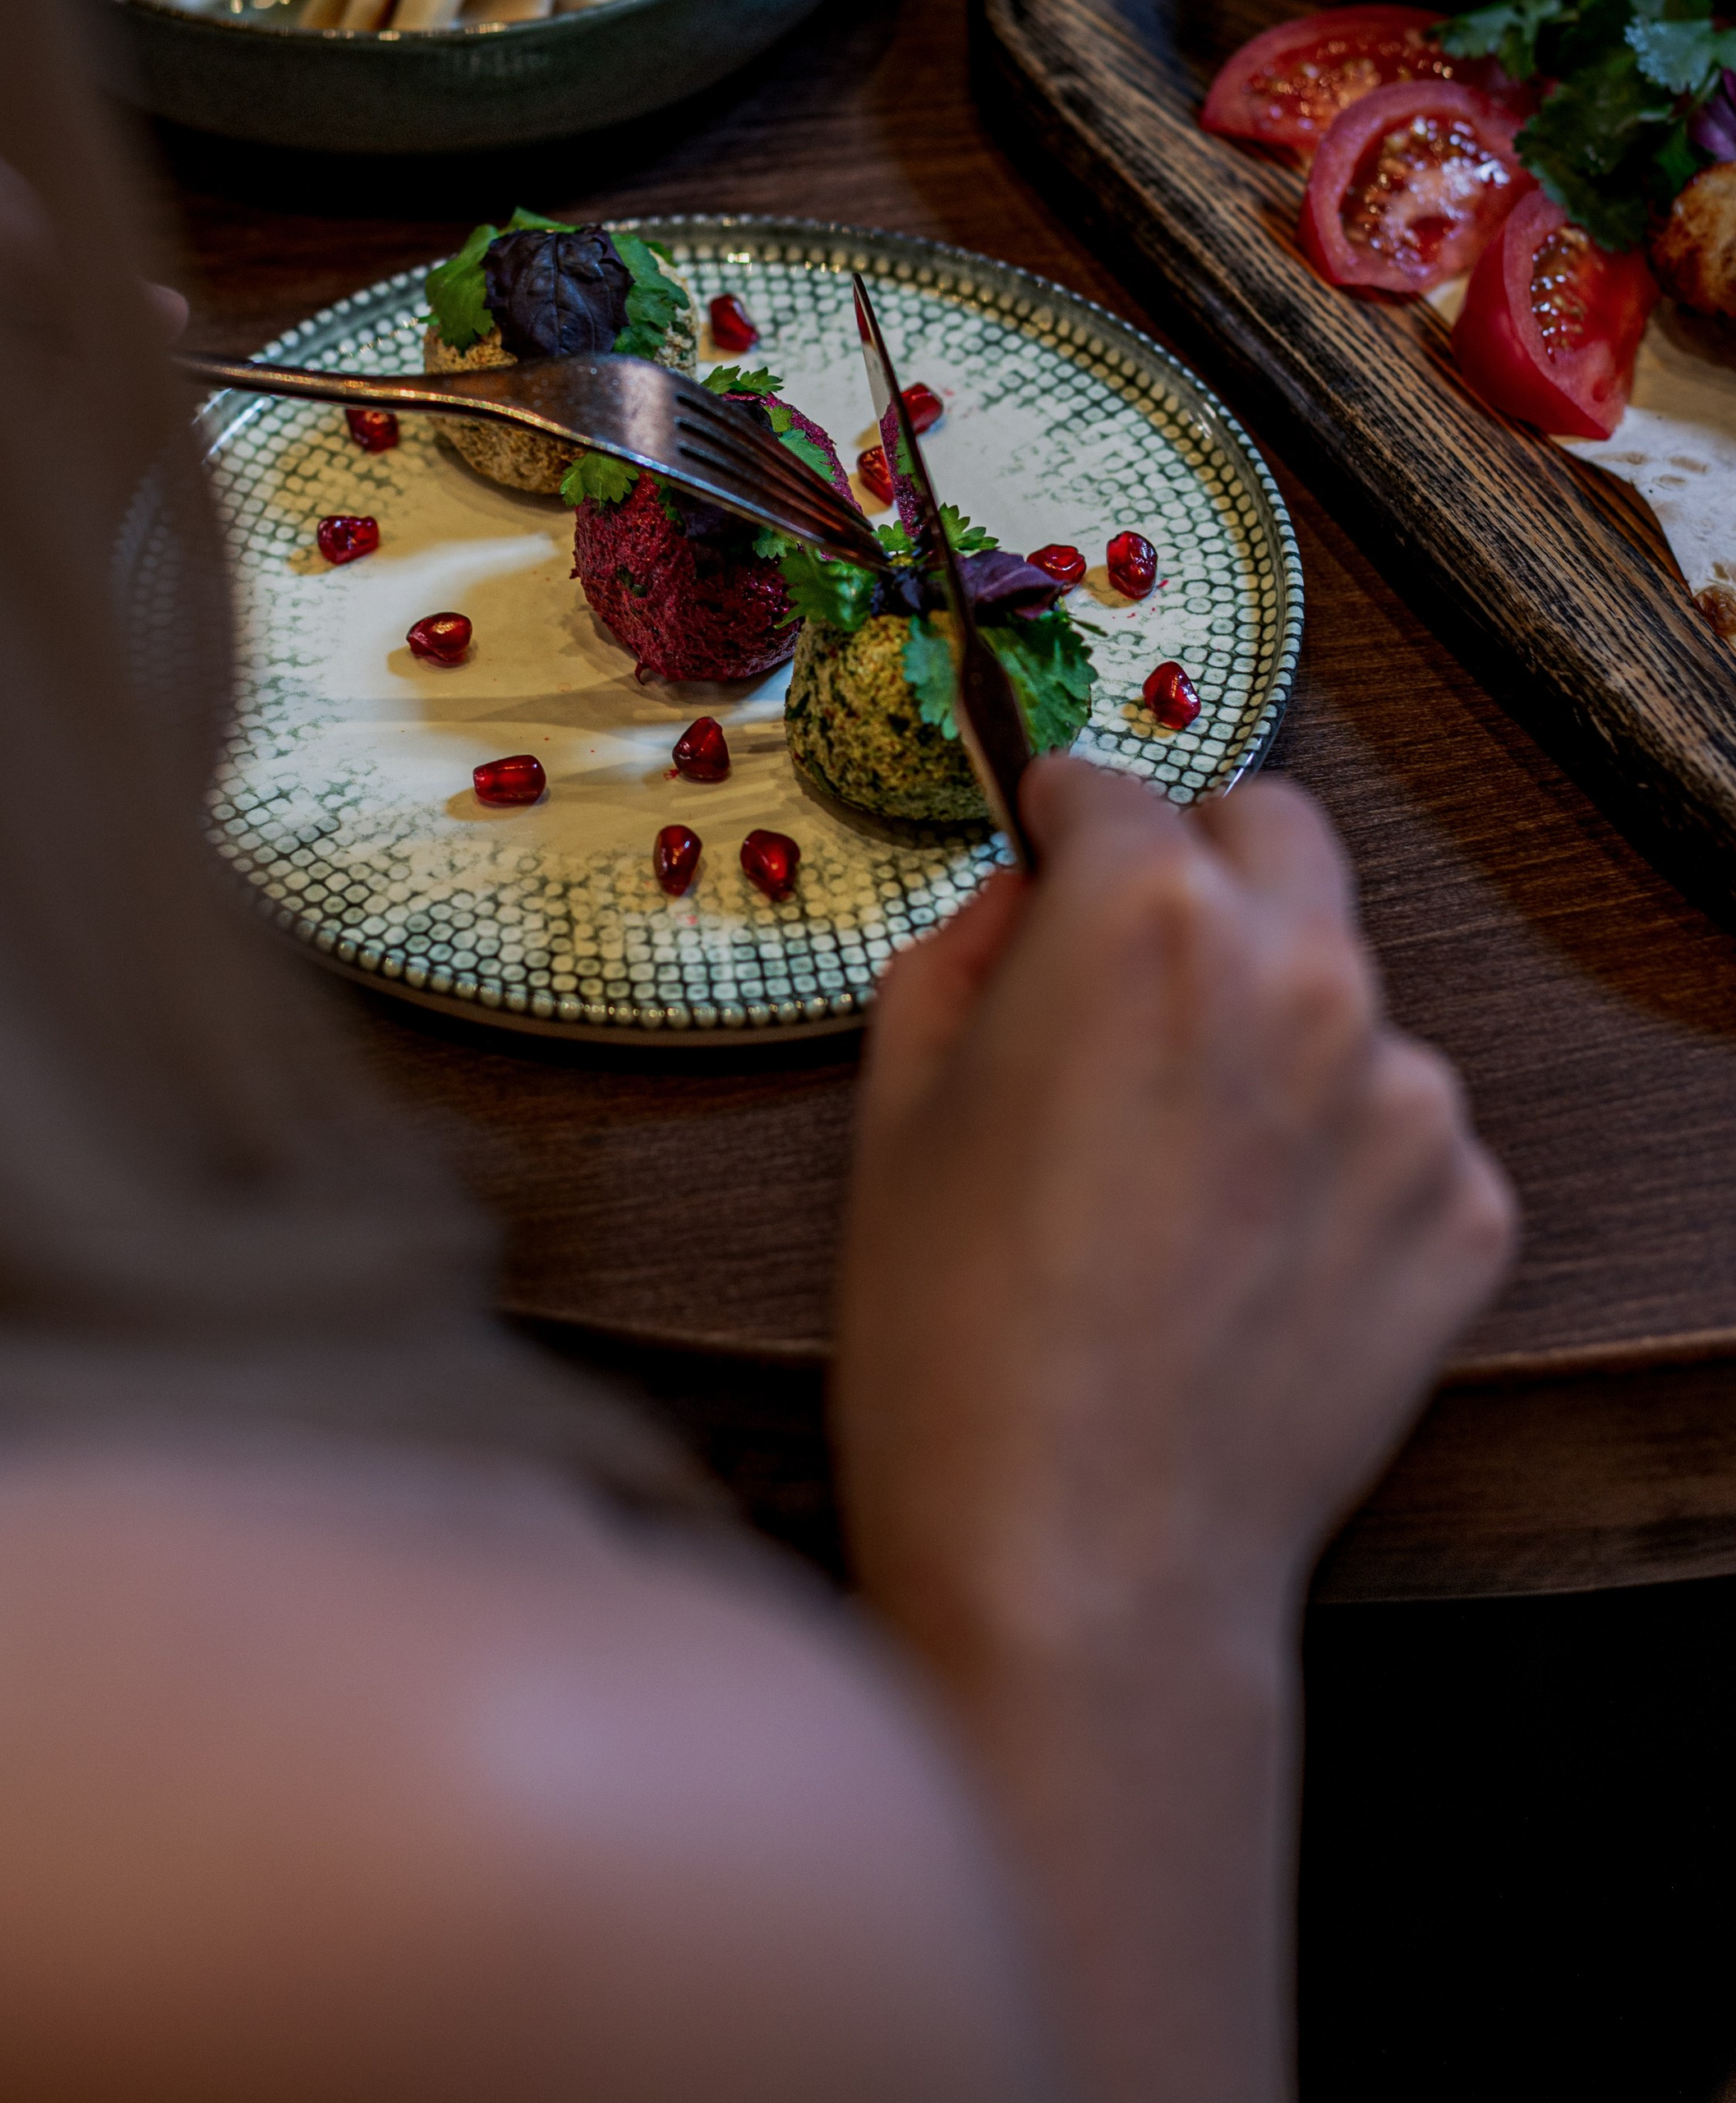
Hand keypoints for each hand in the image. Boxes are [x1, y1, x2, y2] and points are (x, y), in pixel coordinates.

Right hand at [836, 757, 1515, 1681]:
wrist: (1081, 1567)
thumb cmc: (957, 1345)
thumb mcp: (893, 1107)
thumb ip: (962, 952)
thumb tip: (1023, 906)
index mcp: (1144, 920)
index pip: (1112, 788)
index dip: (1058, 819)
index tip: (1046, 847)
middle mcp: (1301, 974)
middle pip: (1270, 835)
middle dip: (1194, 873)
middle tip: (1123, 977)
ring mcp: (1402, 1097)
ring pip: (1341, 990)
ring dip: (1270, 1031)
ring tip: (1175, 1171)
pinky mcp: (1462, 1210)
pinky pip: (1396, 1132)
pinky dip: (1332, 1163)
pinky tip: (1242, 1258)